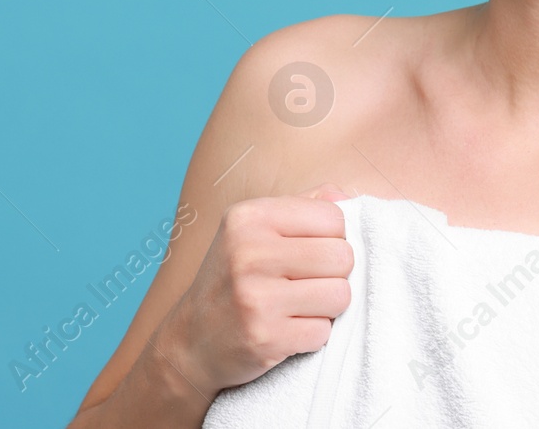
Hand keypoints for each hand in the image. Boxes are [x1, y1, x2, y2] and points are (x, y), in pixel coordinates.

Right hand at [159, 183, 353, 393]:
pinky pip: (323, 332)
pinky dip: (312, 336)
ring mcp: (255, 297)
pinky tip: (286, 330)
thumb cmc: (236, 278)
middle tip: (305, 284)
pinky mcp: (264, 338)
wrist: (191, 341)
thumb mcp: (258, 228)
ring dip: (326, 307)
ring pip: (340, 296)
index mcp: (250, 217)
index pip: (333, 217)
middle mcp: (249, 252)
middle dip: (334, 275)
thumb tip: (347, 198)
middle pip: (342, 257)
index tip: (309, 253)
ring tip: (297, 306)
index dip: (333, 238)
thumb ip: (305, 206)